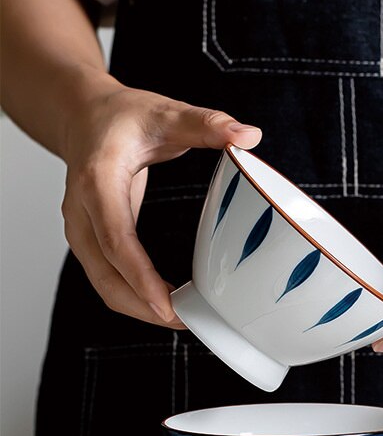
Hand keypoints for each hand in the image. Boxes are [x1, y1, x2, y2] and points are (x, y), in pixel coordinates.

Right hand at [60, 74, 261, 325]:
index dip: (140, 277)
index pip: (116, 239)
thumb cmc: (122, 117)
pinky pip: (110, 279)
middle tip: (189, 323)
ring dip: (140, 309)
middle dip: (144, 307)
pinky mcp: (92, 241)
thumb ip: (205, 124)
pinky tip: (168, 304)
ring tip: (185, 320)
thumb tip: (247, 134)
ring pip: (105, 285)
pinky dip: (136, 298)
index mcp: (97, 181)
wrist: (83, 116)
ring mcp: (83, 230)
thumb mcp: (165, 112)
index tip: (167, 306)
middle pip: (106, 276)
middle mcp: (82, 211)